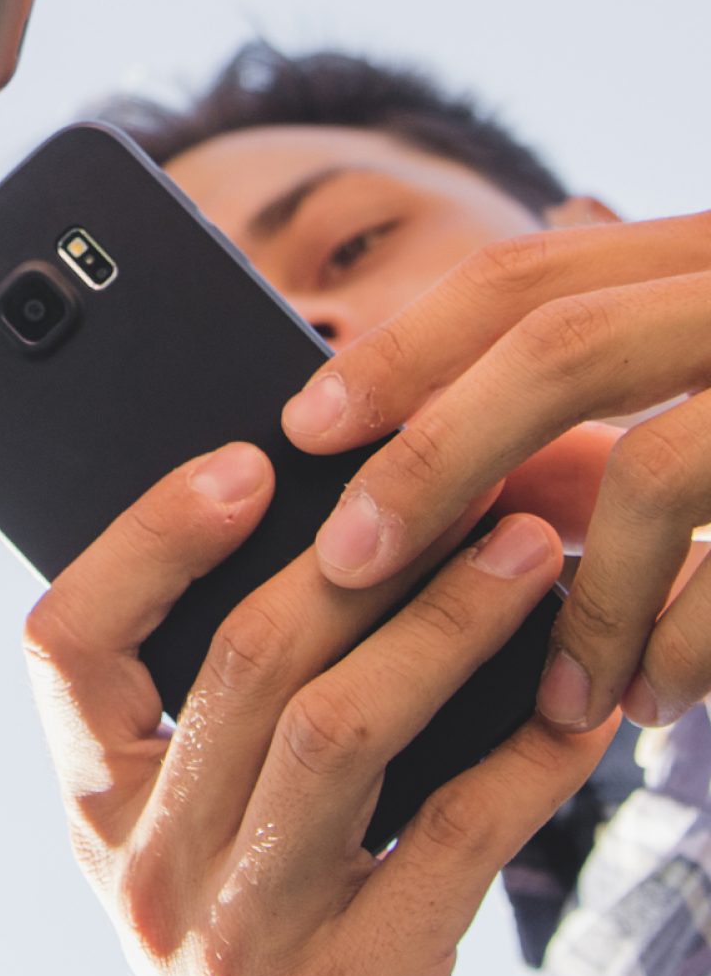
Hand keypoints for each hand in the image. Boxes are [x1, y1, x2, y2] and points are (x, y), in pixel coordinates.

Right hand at [26, 443, 617, 975]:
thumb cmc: (276, 935)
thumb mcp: (204, 832)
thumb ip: (223, 712)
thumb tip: (326, 526)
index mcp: (95, 805)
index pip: (63, 641)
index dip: (149, 539)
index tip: (248, 465)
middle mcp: (145, 870)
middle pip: (238, 664)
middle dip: (356, 556)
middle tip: (452, 483)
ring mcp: (239, 935)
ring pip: (339, 730)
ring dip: (444, 626)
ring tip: (522, 556)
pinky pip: (452, 835)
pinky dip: (523, 757)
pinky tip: (574, 703)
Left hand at [277, 211, 710, 737]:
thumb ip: (626, 392)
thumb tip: (496, 439)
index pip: (530, 275)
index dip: (406, 347)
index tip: (302, 420)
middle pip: (558, 341)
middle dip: (434, 452)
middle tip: (344, 557)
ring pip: (663, 467)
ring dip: (580, 595)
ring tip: (547, 694)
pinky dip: (681, 642)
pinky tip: (648, 700)